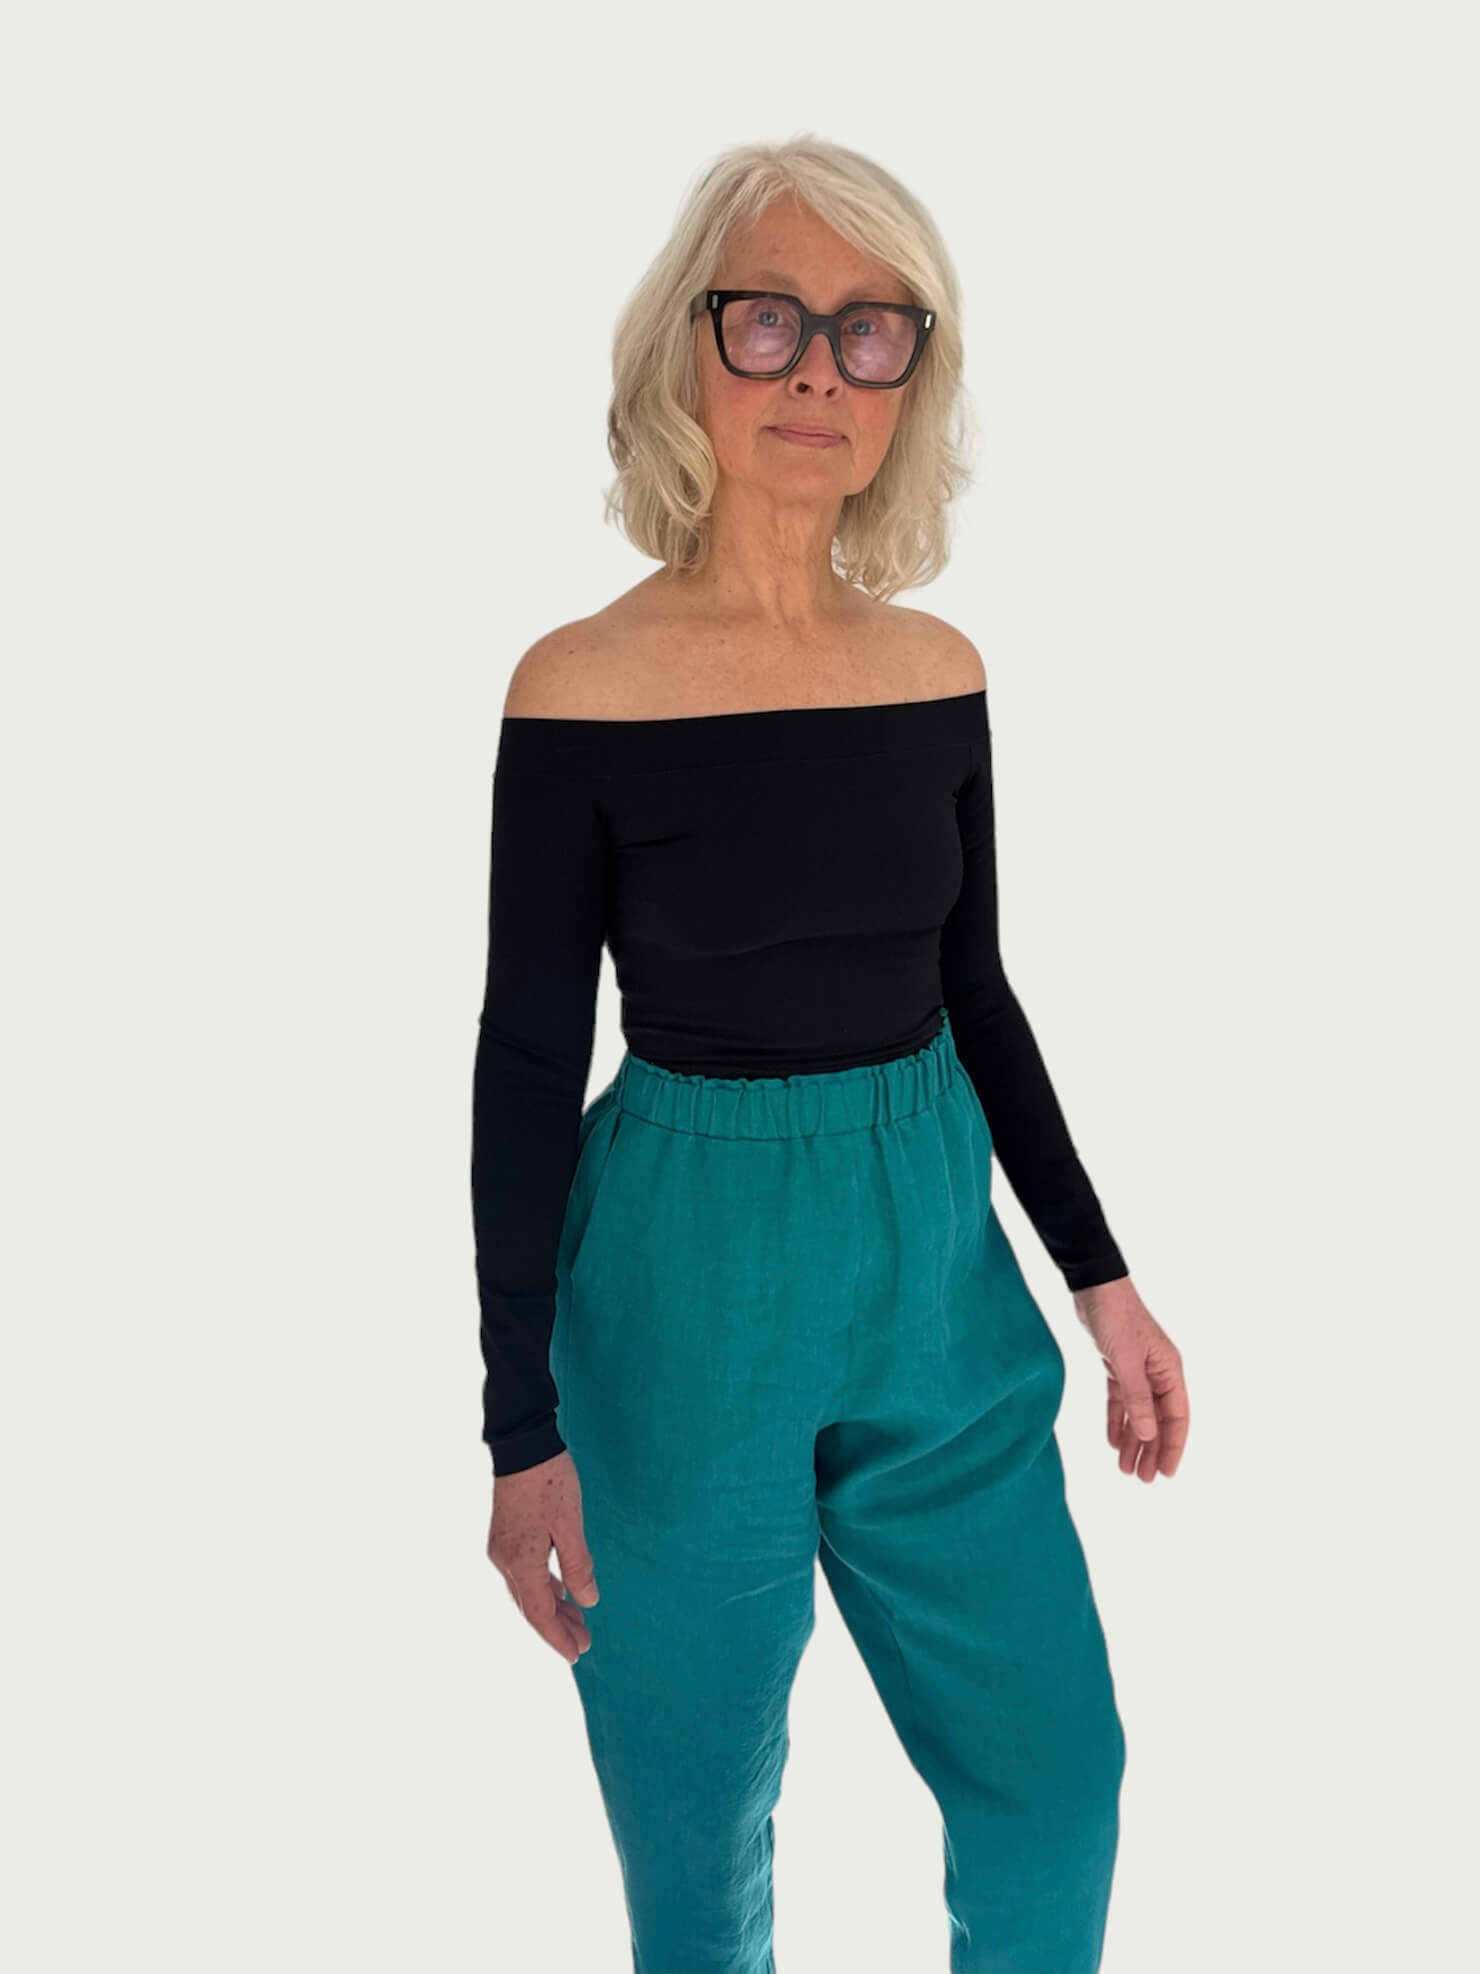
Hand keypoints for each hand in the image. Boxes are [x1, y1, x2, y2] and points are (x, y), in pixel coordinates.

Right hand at [486, 1449, 599, 1663]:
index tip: (576, 1654)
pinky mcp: (506, 1535)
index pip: (539, 1613)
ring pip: (527, 1590)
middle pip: (531, 1606)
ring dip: (551, 1608)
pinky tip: (559, 1590)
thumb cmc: (549, 1482)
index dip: (558, 1637)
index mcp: (521, 1562)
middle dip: (557, 1628)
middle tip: (583, 1643)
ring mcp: (502, 1548)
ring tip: (577, 1621)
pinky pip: (524, 1574)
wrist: (522, 1445)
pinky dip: (543, 1587)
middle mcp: (505, 1560)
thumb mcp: (570, 1526)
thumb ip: (577, 1566)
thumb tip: (587, 1601)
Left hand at [1070, 1276, 1188, 1481]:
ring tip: (1126, 1469)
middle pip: (1159, 1420)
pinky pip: (1121, 1401)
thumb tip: (1150, 1434)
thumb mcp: (1126, 1362)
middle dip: (1152, 1450)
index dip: (1173, 1446)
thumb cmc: (1115, 1317)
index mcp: (1169, 1370)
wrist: (1093, 1287)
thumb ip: (1138, 1398)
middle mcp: (1158, 1372)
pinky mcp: (1118, 1365)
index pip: (1177, 1417)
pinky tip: (1113, 1442)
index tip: (1166, 1473)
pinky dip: (1118, 1420)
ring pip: (1140, 1413)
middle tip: (1143, 1479)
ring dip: (1135, 1440)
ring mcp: (1139, 1369)